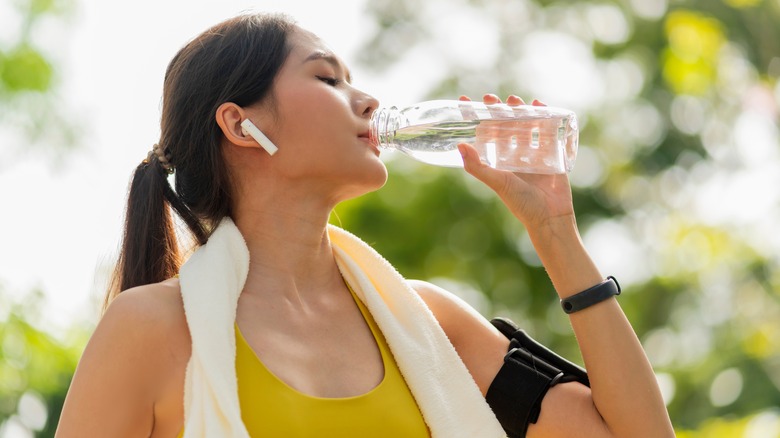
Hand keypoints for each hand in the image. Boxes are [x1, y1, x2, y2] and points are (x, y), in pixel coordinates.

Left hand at [458, 94, 574, 229]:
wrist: (550, 216)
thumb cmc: (521, 203)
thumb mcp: (497, 182)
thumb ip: (478, 166)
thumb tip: (459, 146)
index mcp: (499, 161)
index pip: (484, 135)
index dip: (475, 119)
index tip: (465, 102)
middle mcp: (514, 156)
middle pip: (505, 127)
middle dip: (498, 111)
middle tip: (491, 98)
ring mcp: (533, 153)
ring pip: (525, 126)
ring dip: (520, 111)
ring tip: (514, 99)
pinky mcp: (552, 154)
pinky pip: (548, 131)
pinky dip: (545, 117)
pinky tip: (539, 104)